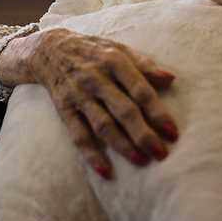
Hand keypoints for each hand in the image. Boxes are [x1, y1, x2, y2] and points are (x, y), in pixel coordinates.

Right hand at [26, 28, 177, 178]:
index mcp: (114, 61)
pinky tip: (105, 171)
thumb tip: (171, 78)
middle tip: (161, 153)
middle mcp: (96, 79)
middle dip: (143, 134)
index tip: (172, 132)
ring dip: (122, 145)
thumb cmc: (93, 51)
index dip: (157, 112)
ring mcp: (79, 96)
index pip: (140, 90)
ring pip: (103, 125)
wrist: (49, 49)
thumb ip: (145, 64)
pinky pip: (78, 135)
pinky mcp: (65, 110)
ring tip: (141, 161)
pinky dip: (91, 154)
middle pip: (123, 110)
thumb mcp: (118, 49)